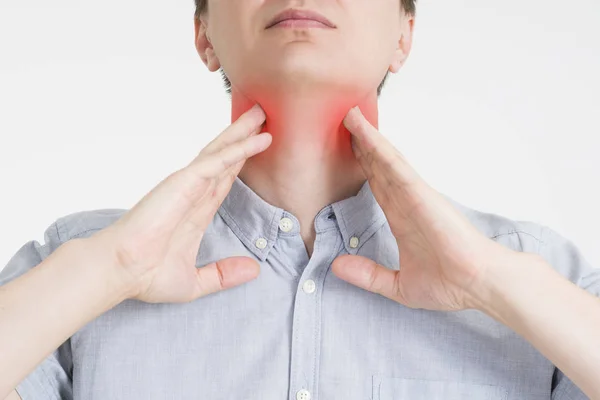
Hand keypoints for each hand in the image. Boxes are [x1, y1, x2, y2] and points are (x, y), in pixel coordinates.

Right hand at [88, 104, 271, 302]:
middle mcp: (194, 193)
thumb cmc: (146, 275)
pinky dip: (239, 149)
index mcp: (196, 211)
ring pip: (222, 152)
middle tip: (262, 117)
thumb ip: (223, 274)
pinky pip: (217, 162)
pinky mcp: (185, 182)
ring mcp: (189, 185)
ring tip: (261, 114)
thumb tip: (254, 270)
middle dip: (243, 137)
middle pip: (225, 158)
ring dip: (243, 133)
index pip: (224, 179)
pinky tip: (258, 139)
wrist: (122, 271)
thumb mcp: (195, 281)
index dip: (241, 161)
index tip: (254, 146)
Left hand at [331, 106, 522, 310]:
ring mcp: (414, 196)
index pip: (378, 186)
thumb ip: (367, 275)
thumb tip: (336, 266)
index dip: (363, 167)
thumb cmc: (451, 285)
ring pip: (386, 161)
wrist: (479, 286)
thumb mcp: (397, 285)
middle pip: (379, 168)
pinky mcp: (421, 195)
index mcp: (402, 220)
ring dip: (367, 138)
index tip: (347, 150)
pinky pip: (396, 168)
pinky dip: (380, 149)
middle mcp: (407, 203)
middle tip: (343, 122)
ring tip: (349, 115)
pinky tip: (364, 133)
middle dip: (362, 146)